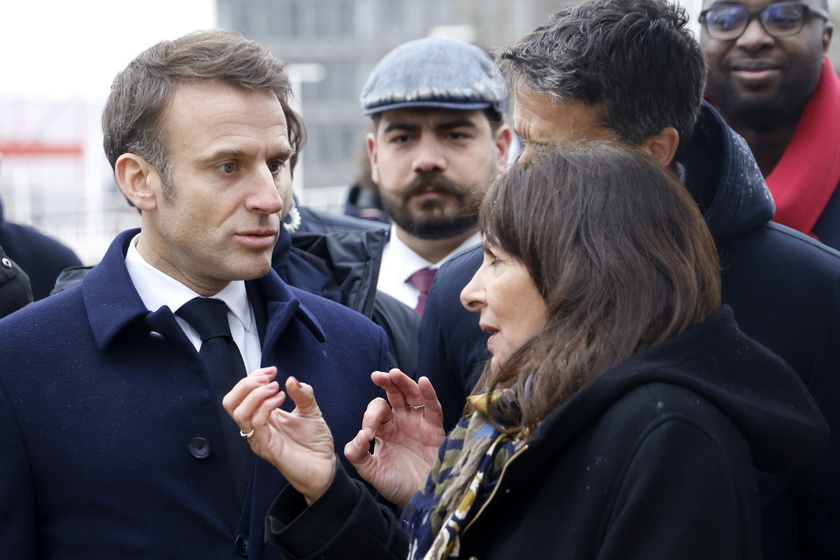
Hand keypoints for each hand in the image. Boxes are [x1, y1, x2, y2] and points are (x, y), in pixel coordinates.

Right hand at [223, 367, 336, 504]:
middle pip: (230, 402)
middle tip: (268, 378)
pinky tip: (282, 399)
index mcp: (262, 416)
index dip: (252, 377)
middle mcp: (256, 427)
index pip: (241, 394)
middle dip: (246, 384)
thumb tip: (290, 379)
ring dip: (256, 394)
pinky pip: (255, 424)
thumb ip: (302, 394)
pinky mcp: (267, 448)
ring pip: (238, 412)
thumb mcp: (311, 411)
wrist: (325, 467)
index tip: (273, 371)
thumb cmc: (315, 442)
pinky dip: (266, 406)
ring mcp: (259, 438)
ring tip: (276, 388)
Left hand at [344, 368, 445, 510]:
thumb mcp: (371, 471)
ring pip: (413, 396)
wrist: (419, 500)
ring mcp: (418, 423)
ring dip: (404, 383)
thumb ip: (358, 454)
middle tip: (378, 375)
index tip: (368, 434)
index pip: (377, 411)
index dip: (370, 417)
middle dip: (387, 383)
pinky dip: (429, 394)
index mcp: (384, 429)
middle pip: (395, 395)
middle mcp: (401, 422)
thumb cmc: (395, 484)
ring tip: (395, 374)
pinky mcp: (435, 429)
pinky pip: (433, 408)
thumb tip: (358, 436)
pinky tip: (424, 382)